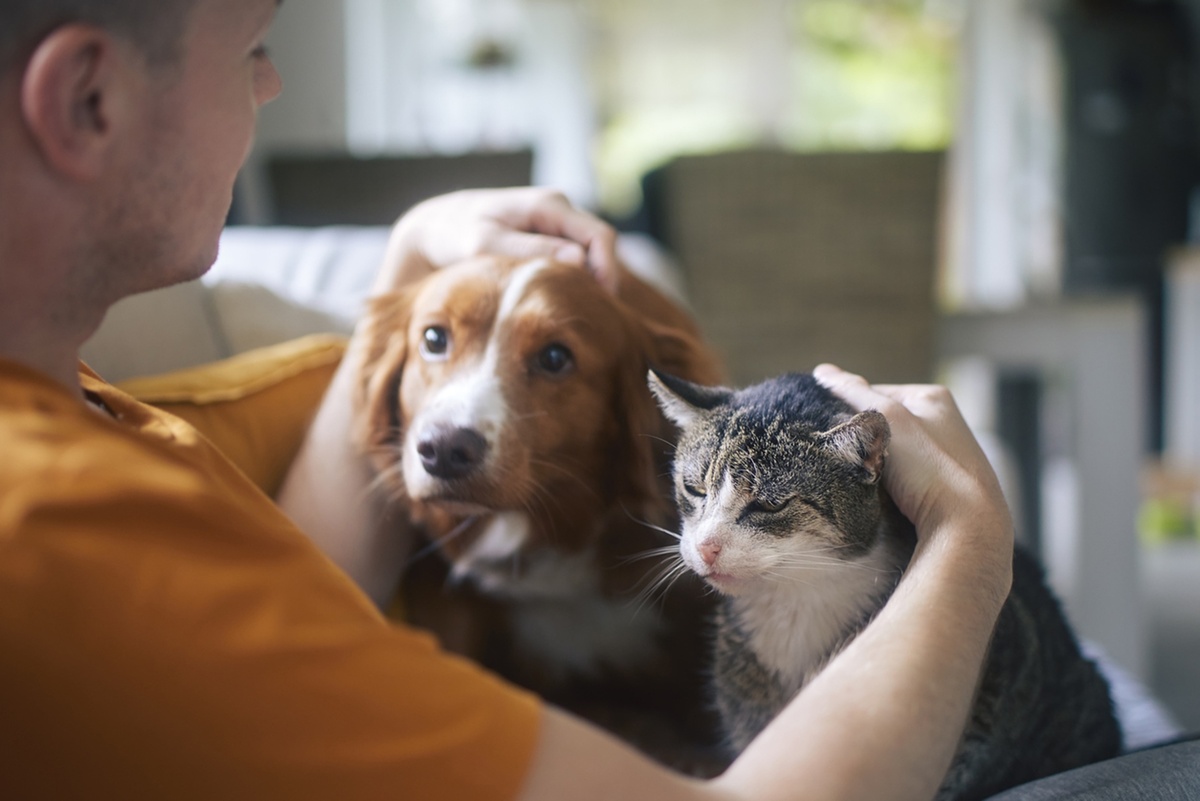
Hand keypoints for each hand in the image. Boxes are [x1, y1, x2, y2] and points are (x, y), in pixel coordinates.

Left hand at [376, 187, 619, 293]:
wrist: (433, 229)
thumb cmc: (454, 234)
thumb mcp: (484, 243)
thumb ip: (529, 249)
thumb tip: (578, 259)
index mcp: (548, 205)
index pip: (599, 237)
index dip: (607, 271)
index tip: (600, 304)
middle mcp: (557, 210)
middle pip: (599, 247)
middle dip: (601, 280)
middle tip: (591, 317)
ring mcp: (553, 225)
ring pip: (587, 256)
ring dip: (587, 283)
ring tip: (577, 314)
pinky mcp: (546, 240)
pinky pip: (571, 260)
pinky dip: (571, 282)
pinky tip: (561, 305)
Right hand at [813, 364, 1013, 559]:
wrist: (966, 526)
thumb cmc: (930, 467)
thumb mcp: (886, 420)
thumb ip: (853, 394)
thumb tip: (823, 371)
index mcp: (933, 397)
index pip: (874, 392)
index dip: (848, 410)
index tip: (834, 431)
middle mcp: (943, 422)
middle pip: (883, 424)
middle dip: (863, 439)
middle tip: (849, 457)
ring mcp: (945, 456)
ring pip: (891, 453)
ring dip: (874, 464)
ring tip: (866, 478)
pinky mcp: (943, 487)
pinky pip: (903, 478)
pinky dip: (889, 485)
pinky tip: (885, 496)